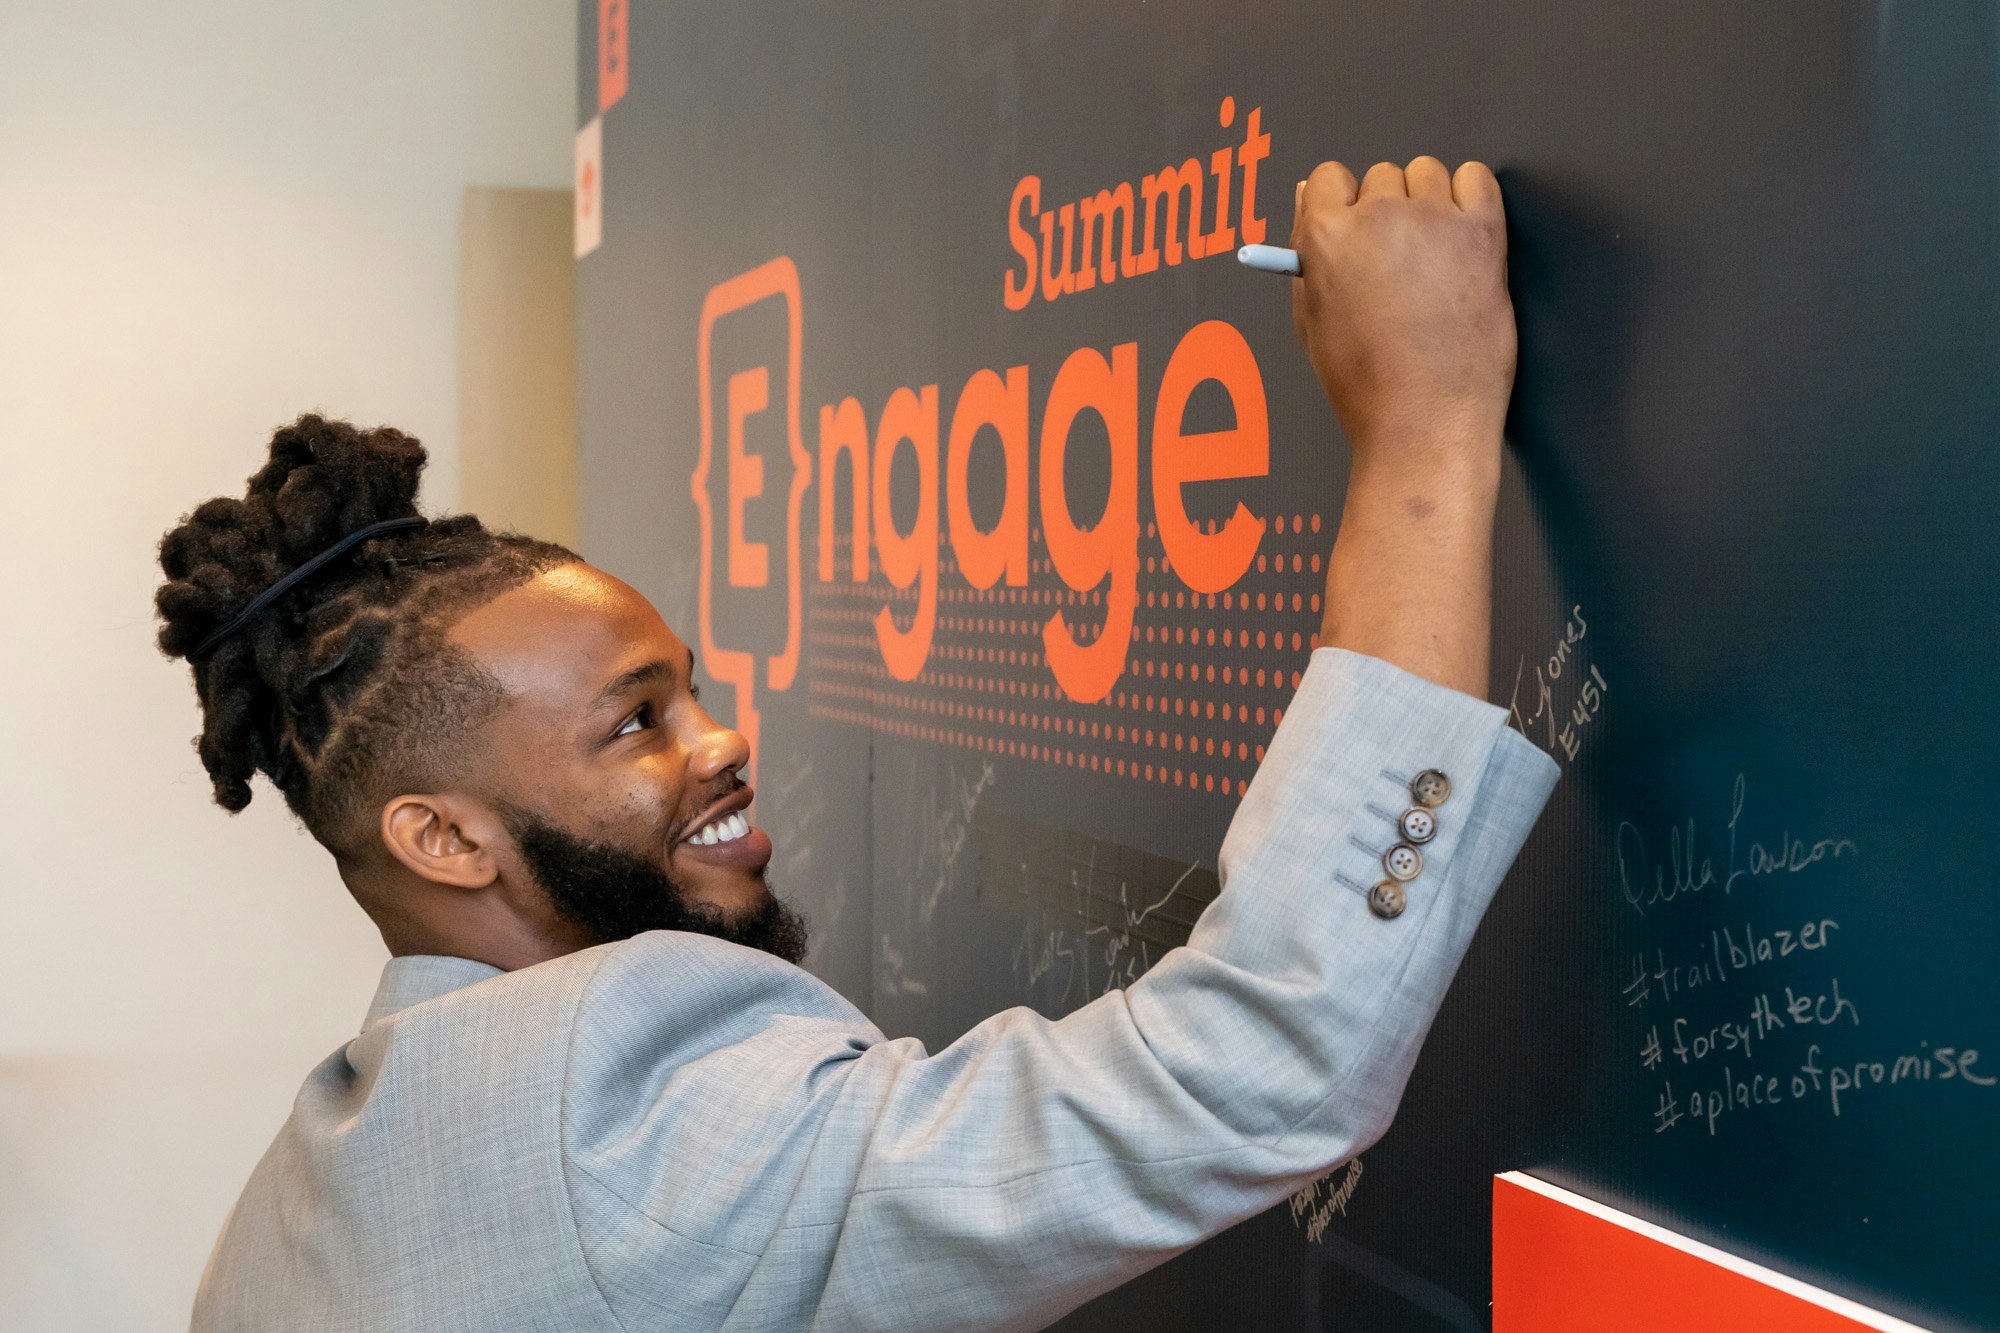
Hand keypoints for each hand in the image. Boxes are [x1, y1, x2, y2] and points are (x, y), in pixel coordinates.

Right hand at [1290, 158, 1513, 484]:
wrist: (1424, 422)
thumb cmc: (1368, 385)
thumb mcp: (1310, 319)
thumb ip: (1307, 253)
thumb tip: (1312, 199)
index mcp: (1324, 236)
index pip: (1329, 178)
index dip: (1344, 206)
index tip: (1358, 228)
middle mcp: (1376, 217)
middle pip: (1382, 176)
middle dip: (1388, 208)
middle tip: (1399, 259)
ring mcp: (1432, 220)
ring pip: (1428, 173)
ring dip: (1429, 202)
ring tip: (1433, 256)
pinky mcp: (1481, 232)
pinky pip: (1476, 178)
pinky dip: (1470, 197)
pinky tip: (1463, 237)